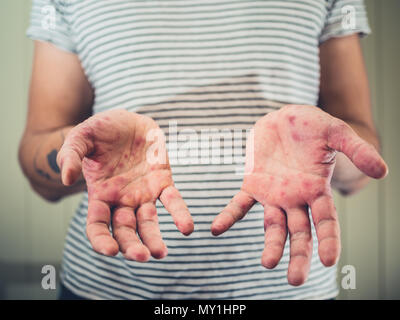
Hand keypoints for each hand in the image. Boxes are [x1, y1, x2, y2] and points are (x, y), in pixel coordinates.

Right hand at [57, 109, 193, 260]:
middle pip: (125, 230)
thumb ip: (70, 155)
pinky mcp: (162, 182)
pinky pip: (172, 200)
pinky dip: (179, 214)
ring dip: (154, 239)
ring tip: (160, 253)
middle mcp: (121, 200)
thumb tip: (66, 178)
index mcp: (100, 195)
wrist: (126, 120)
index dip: (101, 240)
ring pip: (148, 222)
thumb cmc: (100, 131)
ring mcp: (143, 193)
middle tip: (142, 257)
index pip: (97, 225)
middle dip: (132, 246)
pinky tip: (186, 228)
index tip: (110, 250)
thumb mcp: (81, 137)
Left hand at [211, 105, 387, 284]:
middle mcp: (295, 198)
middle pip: (299, 232)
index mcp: (316, 190)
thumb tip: (382, 172)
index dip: (328, 240)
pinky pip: (239, 204)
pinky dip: (229, 217)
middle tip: (295, 279)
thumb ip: (356, 150)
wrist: (283, 117)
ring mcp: (273, 194)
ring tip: (267, 264)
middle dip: (299, 255)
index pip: (325, 221)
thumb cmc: (312, 125)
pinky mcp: (252, 184)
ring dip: (271, 245)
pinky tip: (216, 229)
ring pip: (272, 225)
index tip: (328, 261)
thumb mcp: (336, 132)